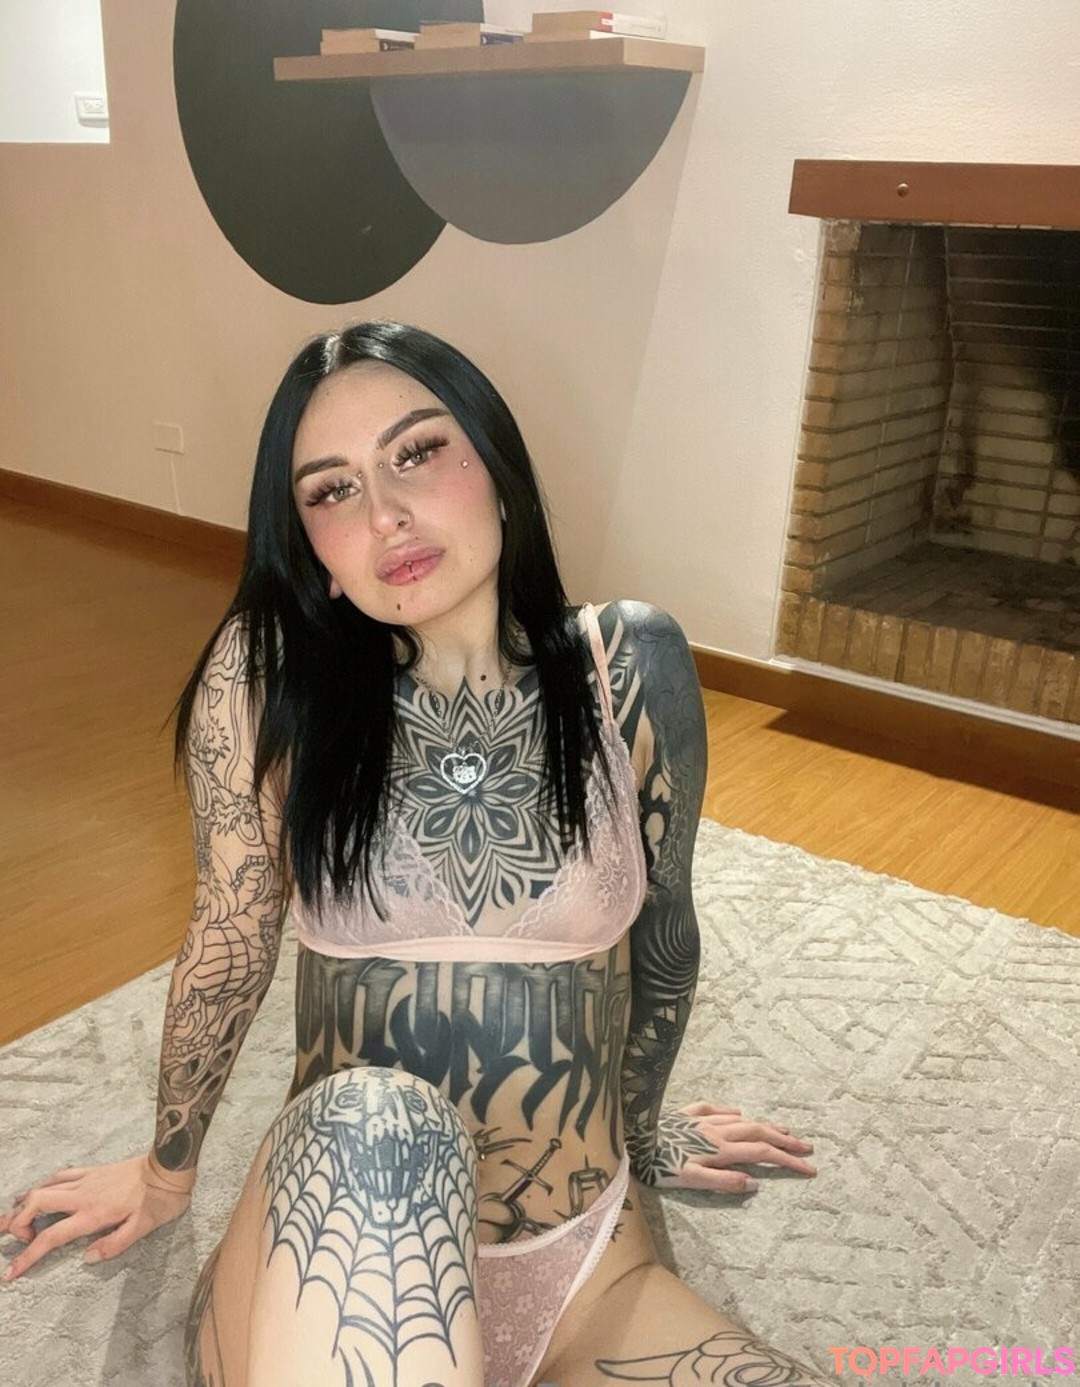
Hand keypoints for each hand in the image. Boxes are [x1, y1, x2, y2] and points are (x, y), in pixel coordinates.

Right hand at [1, 1154, 194, 1279]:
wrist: (169, 1167)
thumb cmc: (159, 1200)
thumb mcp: (143, 1228)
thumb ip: (114, 1245)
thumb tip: (87, 1258)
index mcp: (93, 1214)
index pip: (51, 1237)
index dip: (28, 1256)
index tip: (11, 1272)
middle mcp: (83, 1195)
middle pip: (36, 1203)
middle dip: (16, 1222)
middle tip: (9, 1239)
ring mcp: (86, 1180)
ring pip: (44, 1186)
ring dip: (24, 1203)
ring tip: (10, 1218)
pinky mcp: (92, 1170)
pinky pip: (60, 1176)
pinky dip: (42, 1185)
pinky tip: (36, 1192)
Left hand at [642, 1102, 816, 1193]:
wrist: (631, 1138)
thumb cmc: (657, 1164)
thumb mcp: (690, 1180)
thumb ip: (722, 1181)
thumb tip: (753, 1183)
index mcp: (719, 1150)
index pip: (762, 1154)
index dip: (787, 1161)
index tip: (809, 1168)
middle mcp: (715, 1131)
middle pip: (758, 1133)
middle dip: (784, 1141)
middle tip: (807, 1148)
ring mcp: (700, 1119)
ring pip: (740, 1120)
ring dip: (764, 1125)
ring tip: (783, 1130)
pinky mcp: (684, 1113)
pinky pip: (713, 1109)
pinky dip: (730, 1112)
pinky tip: (737, 1112)